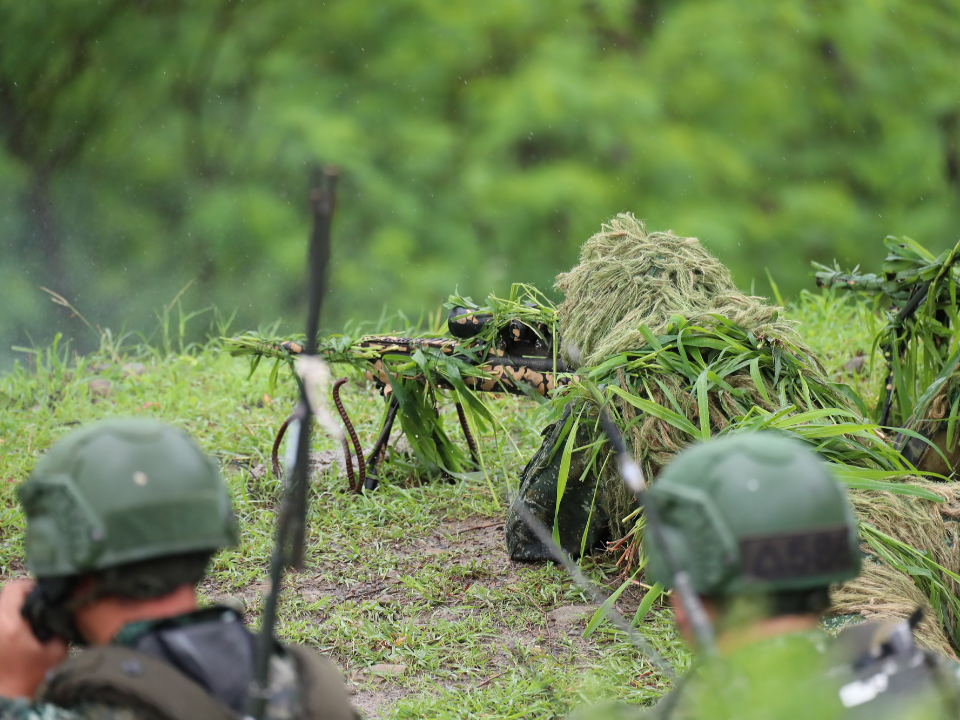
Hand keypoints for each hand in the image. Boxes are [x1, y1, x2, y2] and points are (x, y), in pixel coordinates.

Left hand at [0, 580, 67, 698]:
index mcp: (8, 623)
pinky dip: (10, 623)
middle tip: (42, 607)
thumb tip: (61, 611)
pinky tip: (22, 635)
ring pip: (3, 610)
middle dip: (25, 599)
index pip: (15, 587)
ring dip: (16, 612)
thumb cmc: (33, 677)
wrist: (10, 701)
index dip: (32, 586)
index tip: (46, 595)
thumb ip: (58, 625)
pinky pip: (1, 623)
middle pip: (6, 597)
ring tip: (32, 622)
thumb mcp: (56, 650)